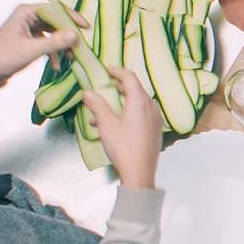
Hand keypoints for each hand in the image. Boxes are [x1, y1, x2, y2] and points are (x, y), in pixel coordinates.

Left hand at [0, 3, 73, 87]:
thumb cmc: (3, 58)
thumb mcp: (31, 51)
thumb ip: (55, 42)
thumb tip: (76, 35)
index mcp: (26, 12)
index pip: (55, 8)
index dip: (72, 17)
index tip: (86, 28)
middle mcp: (27, 16)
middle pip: (55, 20)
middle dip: (68, 35)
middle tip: (80, 46)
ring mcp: (27, 28)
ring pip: (52, 32)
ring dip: (61, 46)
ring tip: (70, 59)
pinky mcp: (27, 40)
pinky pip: (46, 42)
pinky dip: (53, 52)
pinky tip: (56, 66)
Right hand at [98, 68, 163, 188]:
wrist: (140, 173)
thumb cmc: (123, 147)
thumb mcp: (106, 125)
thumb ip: (97, 106)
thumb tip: (88, 93)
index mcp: (140, 101)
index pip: (129, 77)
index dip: (117, 71)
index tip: (106, 70)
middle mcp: (151, 106)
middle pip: (133, 90)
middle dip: (115, 91)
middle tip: (101, 92)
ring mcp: (155, 118)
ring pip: (135, 105)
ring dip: (117, 106)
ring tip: (98, 117)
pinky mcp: (155, 129)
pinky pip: (140, 115)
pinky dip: (126, 115)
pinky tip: (111, 128)